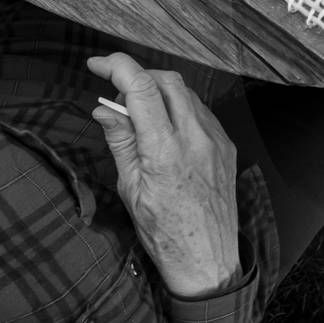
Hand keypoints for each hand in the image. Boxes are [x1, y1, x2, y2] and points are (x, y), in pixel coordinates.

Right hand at [89, 53, 239, 296]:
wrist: (207, 259)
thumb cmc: (164, 233)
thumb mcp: (130, 190)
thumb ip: (120, 142)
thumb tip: (104, 109)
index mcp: (165, 152)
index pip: (142, 89)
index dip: (117, 66)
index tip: (97, 63)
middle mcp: (196, 139)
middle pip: (168, 81)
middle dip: (139, 77)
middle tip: (117, 97)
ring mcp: (216, 141)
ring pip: (187, 94)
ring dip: (160, 92)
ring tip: (139, 117)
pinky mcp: (226, 146)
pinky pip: (201, 112)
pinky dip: (179, 108)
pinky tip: (165, 128)